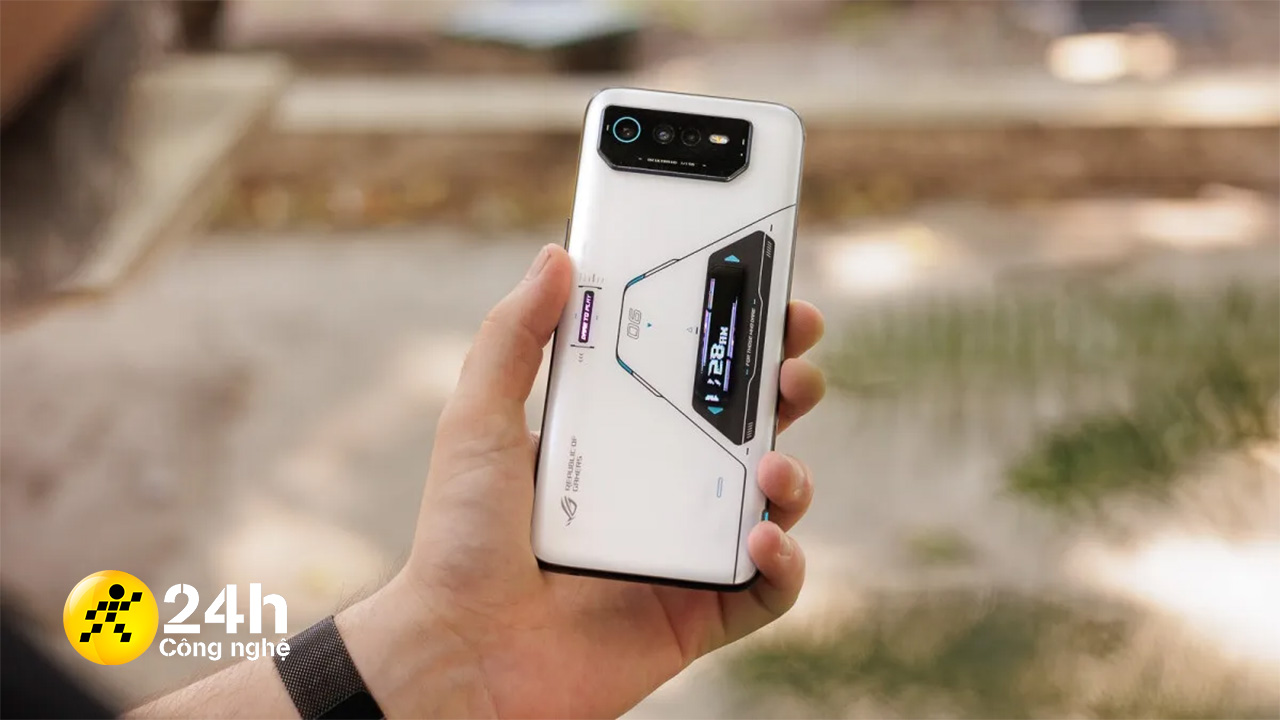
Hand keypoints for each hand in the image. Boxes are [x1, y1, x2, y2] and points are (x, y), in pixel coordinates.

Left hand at [339, 244, 825, 717]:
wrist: (459, 651)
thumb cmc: (459, 539)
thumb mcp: (478, 420)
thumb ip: (512, 337)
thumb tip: (556, 256)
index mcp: (617, 435)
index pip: (690, 372)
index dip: (736, 333)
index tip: (766, 292)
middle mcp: (659, 486)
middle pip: (747, 425)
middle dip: (786, 387)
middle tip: (792, 368)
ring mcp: (684, 549)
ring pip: (772, 501)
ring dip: (794, 474)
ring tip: (772, 467)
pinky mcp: (699, 612)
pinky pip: (768, 589)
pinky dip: (784, 564)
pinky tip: (759, 540)